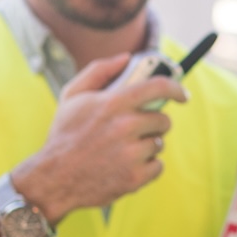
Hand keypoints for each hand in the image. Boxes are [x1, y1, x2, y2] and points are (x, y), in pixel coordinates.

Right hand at [11, 55, 186, 221]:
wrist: (54, 178)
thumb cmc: (64, 134)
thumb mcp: (72, 96)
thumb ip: (99, 71)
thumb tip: (126, 57)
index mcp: (113, 103)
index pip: (157, 87)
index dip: (176, 88)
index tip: (183, 94)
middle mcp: (125, 126)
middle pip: (162, 120)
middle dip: (154, 123)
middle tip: (137, 129)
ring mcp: (131, 154)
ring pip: (159, 144)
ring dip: (147, 145)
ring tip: (123, 149)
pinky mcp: (134, 177)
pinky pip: (158, 166)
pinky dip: (147, 167)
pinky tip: (126, 166)